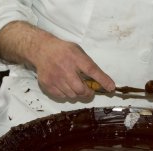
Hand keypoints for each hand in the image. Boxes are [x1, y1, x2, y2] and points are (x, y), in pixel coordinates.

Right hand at [0, 21, 114, 98]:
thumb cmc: (64, 51)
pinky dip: (67, 94)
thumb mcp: (78, 52)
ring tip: (74, 85)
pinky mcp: (48, 85)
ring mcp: (55, 78)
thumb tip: (103, 81)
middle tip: (89, 90)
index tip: (111, 88)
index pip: (92, 70)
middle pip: (81, 89)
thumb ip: (88, 65)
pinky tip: (65, 85)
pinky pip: (62, 97)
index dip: (103, 80)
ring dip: (77, 93)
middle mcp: (65, 68)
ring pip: (72, 95)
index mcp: (75, 57)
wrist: (41, 50)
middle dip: (88, 92)